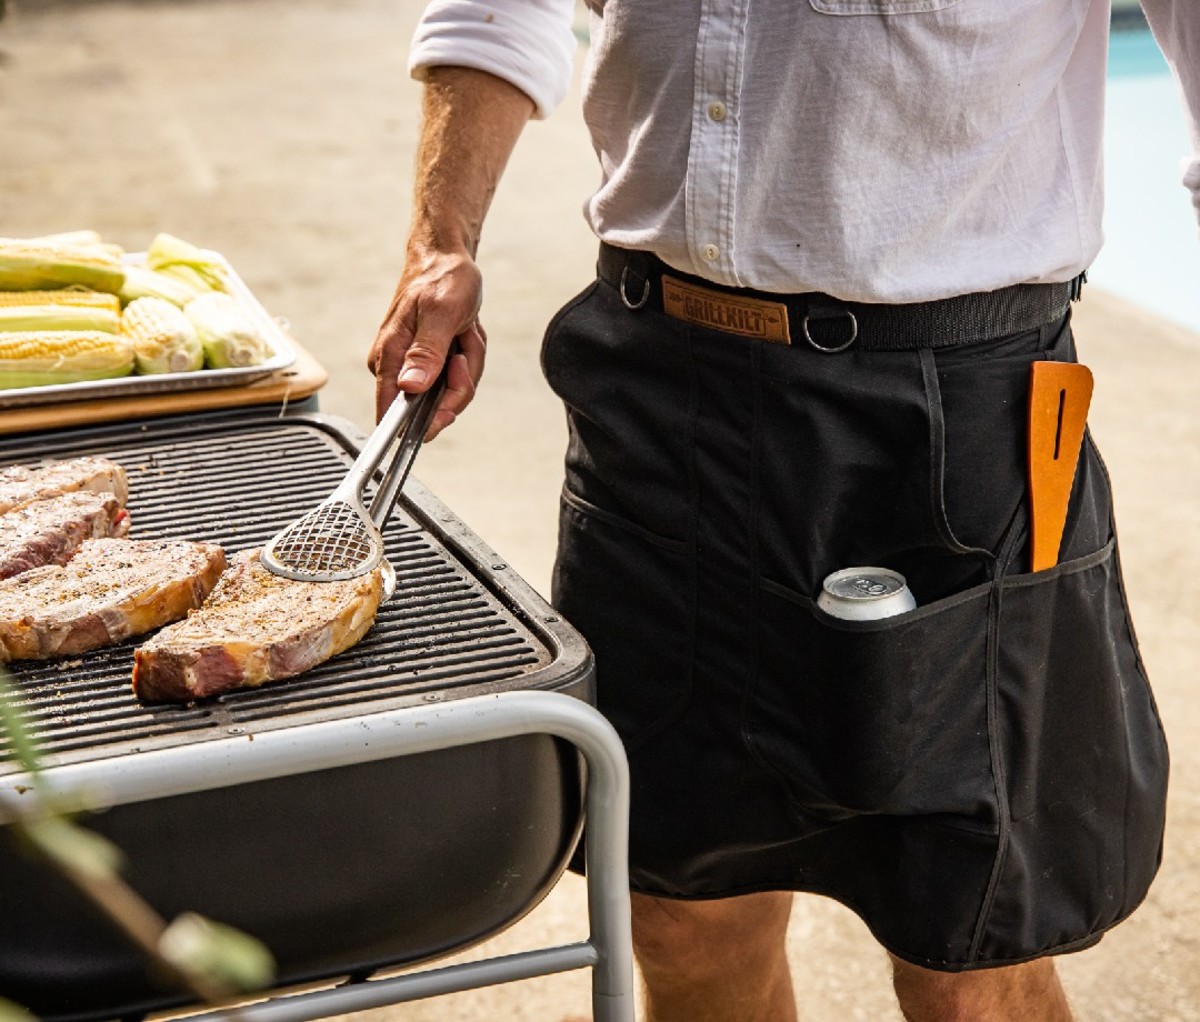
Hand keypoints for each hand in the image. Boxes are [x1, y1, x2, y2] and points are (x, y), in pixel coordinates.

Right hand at [367, 246, 486, 438]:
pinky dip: (470, 356)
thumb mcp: (441, 313)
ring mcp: (414, 367)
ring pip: (452, 391)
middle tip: (462, 350)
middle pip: (434, 406)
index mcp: (389, 357)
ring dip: (469, 362)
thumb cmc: (442, 279)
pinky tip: (465, 334)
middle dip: (460, 382)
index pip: (392, 412)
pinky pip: (458, 378)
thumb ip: (426, 353)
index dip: (422, 422)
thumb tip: (409, 388)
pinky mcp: (429, 364)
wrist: (447, 260)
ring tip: (463, 332)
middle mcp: (396, 367)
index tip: (445, 415)